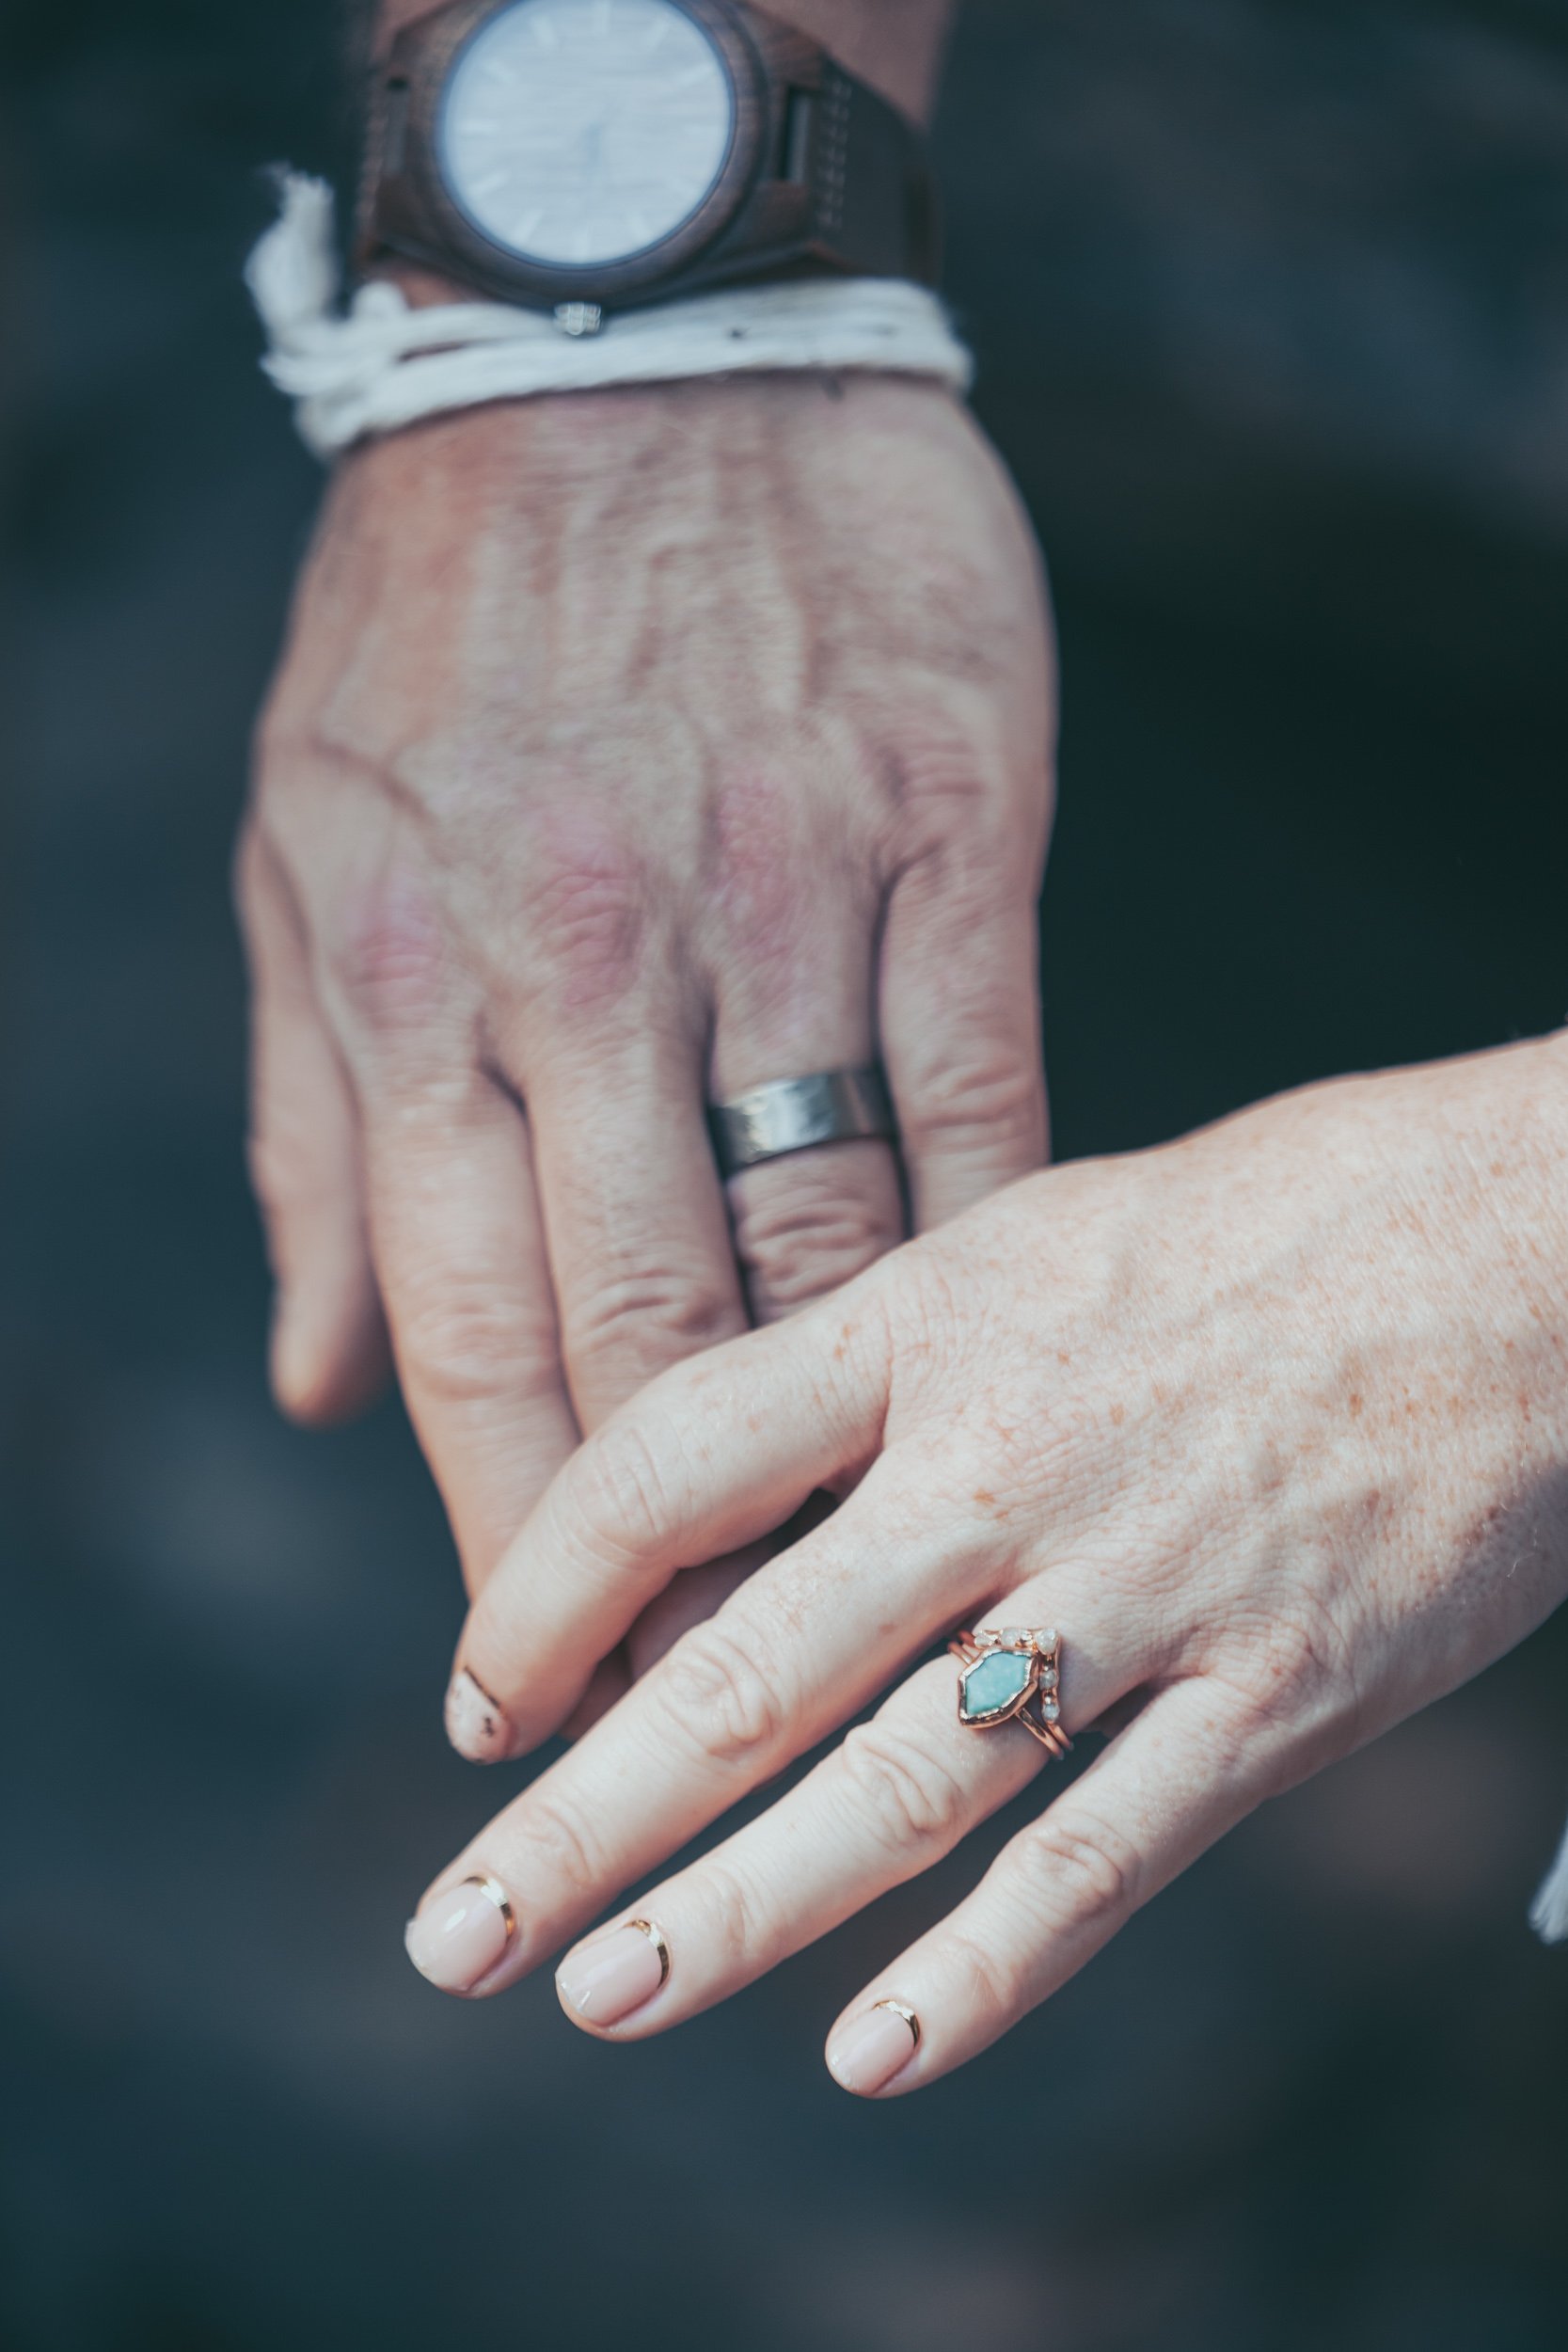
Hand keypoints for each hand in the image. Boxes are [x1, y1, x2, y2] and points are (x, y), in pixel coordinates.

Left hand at [238, 376, 1053, 1633]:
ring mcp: (784, 881)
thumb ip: (313, 1130)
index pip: (474, 1327)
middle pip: (648, 1320)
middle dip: (682, 1548)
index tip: (546, 1688)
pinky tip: (981, 1371)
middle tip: (717, 1706)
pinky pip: (978, 1081)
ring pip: (826, 1228)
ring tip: (856, 1588)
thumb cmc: (441, 620)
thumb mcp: (300, 850)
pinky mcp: (950, 820)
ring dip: (848, 1438)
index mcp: (420, 972)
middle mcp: (597, 948)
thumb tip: (316, 1380)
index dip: (510, 1535)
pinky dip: (981, 1245)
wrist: (635, 338)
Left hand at [404, 1040, 1567, 2092]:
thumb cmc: (1261, 1232)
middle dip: (587, 1818)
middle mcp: (1008, 1457)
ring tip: (607, 1998)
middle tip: (458, 1938)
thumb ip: (880, 1374)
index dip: (540, 1593)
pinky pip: (1103, 1857)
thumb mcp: (1031, 1240)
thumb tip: (723, 1503)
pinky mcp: (1276, 1693)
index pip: (670, 1463)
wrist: (1515, 1241)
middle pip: (752, 1660)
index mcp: (930, 1322)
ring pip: (903, 1781)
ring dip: (738, 1912)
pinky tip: (874, 2054)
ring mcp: (1142, 1585)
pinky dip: (985, 1971)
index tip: (476, 1708)